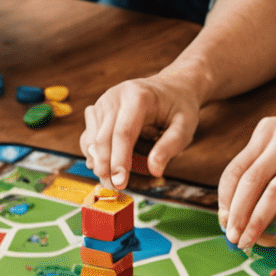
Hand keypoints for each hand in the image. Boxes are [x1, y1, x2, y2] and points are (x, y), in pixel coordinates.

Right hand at [83, 73, 203, 188]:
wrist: (171, 87)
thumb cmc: (179, 106)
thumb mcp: (185, 125)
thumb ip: (171, 146)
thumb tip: (155, 170)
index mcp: (138, 96)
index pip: (123, 132)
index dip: (120, 160)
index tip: (120, 183)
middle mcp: (116, 96)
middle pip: (103, 137)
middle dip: (106, 166)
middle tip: (114, 188)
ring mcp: (104, 102)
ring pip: (93, 139)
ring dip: (100, 162)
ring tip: (114, 179)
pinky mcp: (98, 110)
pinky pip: (89, 136)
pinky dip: (95, 154)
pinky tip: (105, 165)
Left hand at [219, 96, 275, 248]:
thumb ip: (266, 170)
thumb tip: (240, 214)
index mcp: (269, 130)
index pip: (237, 168)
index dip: (226, 199)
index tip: (224, 221)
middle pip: (252, 180)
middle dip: (239, 214)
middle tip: (234, 237)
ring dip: (259, 220)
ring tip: (252, 239)